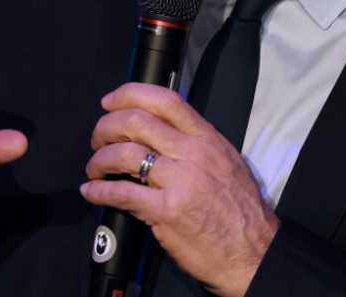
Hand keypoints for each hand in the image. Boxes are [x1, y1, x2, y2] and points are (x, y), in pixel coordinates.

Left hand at [81, 83, 278, 296]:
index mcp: (206, 138)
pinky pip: (122, 193)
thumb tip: (159, 133)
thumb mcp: (225, 161)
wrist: (253, 251)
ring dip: (99, 159)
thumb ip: (194, 143)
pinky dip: (99, 191)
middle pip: (136, 121)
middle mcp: (193, 153)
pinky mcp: (167, 211)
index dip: (130, 94)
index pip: (165, 100)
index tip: (110, 102)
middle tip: (98, 140)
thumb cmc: (240, 209)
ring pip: (124, 153)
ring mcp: (180, 181)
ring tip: (95, 169)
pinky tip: (92, 192)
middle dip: (106, 127)